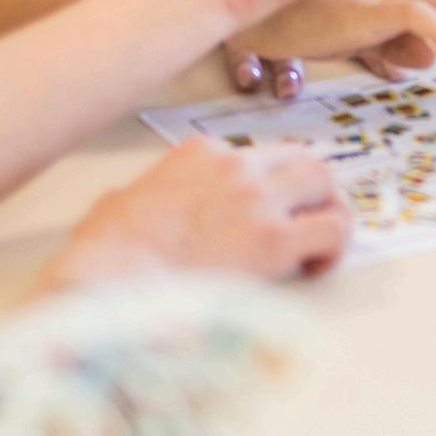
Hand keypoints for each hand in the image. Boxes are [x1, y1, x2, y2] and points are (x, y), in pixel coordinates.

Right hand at [38, 137, 352, 288]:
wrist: (104, 282)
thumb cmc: (102, 255)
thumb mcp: (115, 204)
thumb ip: (138, 196)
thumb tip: (131, 206)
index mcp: (200, 153)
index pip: (258, 157)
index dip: (269, 189)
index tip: (263, 218)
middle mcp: (235, 165)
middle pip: (303, 160)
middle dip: (312, 192)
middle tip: (308, 225)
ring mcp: (257, 197)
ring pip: (325, 182)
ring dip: (329, 212)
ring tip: (318, 248)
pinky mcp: (273, 239)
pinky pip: (331, 230)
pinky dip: (333, 249)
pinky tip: (312, 270)